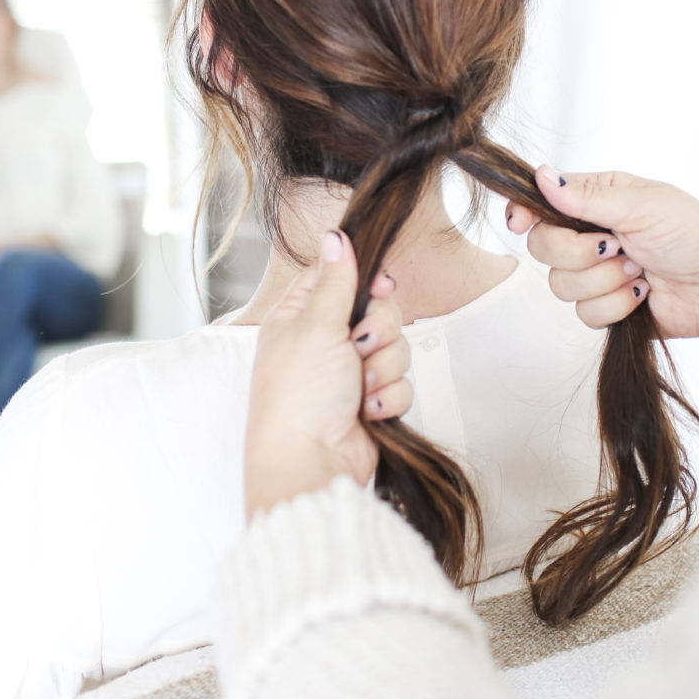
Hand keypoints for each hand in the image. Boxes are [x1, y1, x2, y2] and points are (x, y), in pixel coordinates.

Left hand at [244, 230, 411, 515]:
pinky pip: (399, 383)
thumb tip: (333, 235)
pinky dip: (388, 398)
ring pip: (394, 347)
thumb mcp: (315, 327)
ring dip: (383, 368)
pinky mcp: (371, 402)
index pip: (340, 279)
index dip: (365, 281)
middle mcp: (325, 342)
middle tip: (361, 346)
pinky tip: (368, 413)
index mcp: (301, 317)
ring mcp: (349, 373)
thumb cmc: (299, 396)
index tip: (379, 287)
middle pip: (378, 311)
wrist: (311, 463)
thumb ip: (335, 281)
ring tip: (360, 389)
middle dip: (379, 331)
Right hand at [506, 167, 698, 371]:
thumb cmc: (691, 235)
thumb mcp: (640, 205)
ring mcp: (593, 272)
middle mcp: (588, 234)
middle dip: (578, 252)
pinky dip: (616, 305)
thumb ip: (586, 196)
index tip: (520, 223)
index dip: (523, 212)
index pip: (540, 201)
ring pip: (560, 284)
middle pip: (542, 246)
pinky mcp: (602, 306)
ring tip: (638, 270)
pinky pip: (583, 312)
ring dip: (604, 280)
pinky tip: (642, 293)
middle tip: (615, 246)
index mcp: (595, 199)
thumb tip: (541, 175)